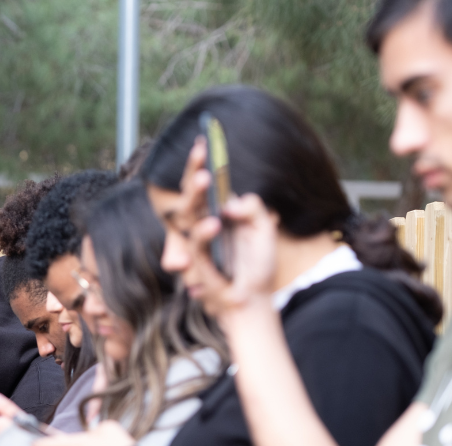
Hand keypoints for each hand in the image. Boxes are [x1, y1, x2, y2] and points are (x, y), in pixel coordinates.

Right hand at [177, 139, 279, 317]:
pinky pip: (195, 241)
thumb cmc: (257, 264)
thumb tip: (228, 202)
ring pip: (187, 213)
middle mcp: (203, 223)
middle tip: (199, 154)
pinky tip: (215, 222)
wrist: (254, 298)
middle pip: (189, 193)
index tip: (203, 141)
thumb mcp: (264, 227)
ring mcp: (198, 242)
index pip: (204, 185)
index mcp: (218, 212)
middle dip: (191, 172)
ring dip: (193, 193)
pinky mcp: (197, 261)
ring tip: (205, 177)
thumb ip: (252, 207)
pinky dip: (203, 231)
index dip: (201, 163)